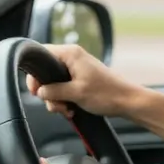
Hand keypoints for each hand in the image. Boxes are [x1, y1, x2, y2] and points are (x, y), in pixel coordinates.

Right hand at [26, 44, 141, 118]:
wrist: (128, 102)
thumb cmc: (107, 94)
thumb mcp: (75, 93)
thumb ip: (53, 91)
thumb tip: (40, 91)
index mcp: (71, 54)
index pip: (41, 54)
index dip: (35, 74)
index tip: (36, 90)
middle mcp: (73, 58)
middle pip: (46, 72)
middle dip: (48, 92)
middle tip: (56, 105)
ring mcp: (78, 69)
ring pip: (55, 83)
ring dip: (57, 99)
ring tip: (67, 109)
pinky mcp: (82, 79)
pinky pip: (65, 88)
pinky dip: (65, 100)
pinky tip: (71, 110)